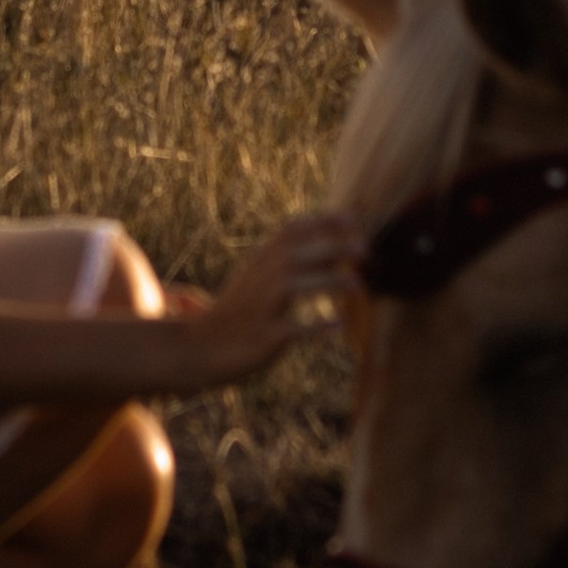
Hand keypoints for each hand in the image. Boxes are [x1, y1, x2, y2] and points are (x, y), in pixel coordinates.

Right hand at [169, 212, 365, 387]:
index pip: (292, 229)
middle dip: (331, 247)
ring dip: (327, 282)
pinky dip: (315, 326)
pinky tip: (338, 324)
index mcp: (262, 261)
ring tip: (358, 285)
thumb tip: (336, 247)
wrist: (201, 347)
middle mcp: (260, 279)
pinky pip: (290, 329)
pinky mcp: (264, 337)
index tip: (354, 221)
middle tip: (366, 250)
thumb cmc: (241, 311)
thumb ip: (293, 260)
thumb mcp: (260, 278)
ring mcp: (261, 308)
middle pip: (295, 252)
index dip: (323, 221)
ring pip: (292, 286)